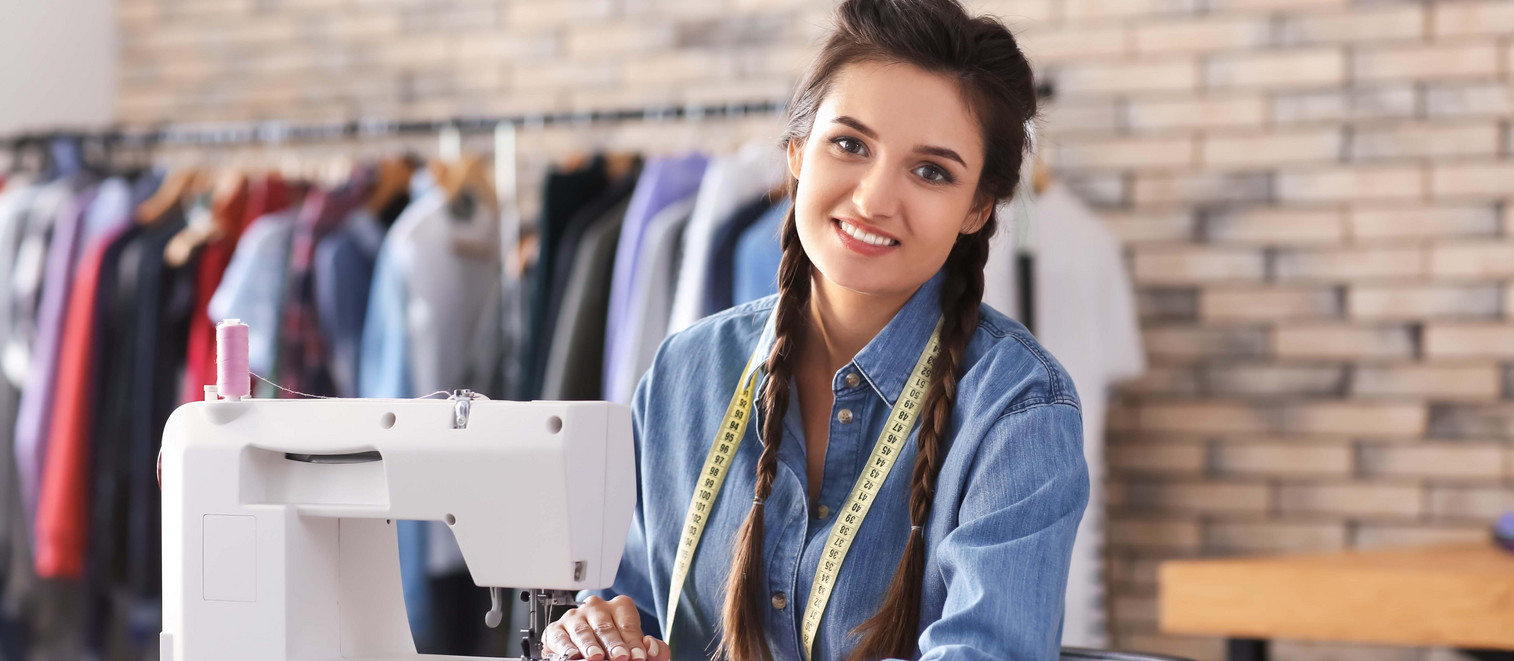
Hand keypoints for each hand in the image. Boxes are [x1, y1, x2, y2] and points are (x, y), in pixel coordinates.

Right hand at [542, 595, 669, 660]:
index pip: (628, 624)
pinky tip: (573, 655)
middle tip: (620, 656)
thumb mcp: (635, 647)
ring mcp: (574, 617)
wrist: (586, 652)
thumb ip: (653, 650)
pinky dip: (566, 647)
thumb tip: (652, 647)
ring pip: (583, 630)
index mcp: (619, 607)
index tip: (639, 656)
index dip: (634, 642)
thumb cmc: (614, 646)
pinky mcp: (556, 630)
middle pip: (605, 626)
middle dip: (613, 643)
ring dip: (589, 645)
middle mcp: (596, 608)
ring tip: (596, 656)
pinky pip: (560, 637)